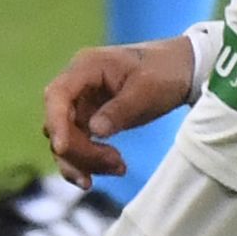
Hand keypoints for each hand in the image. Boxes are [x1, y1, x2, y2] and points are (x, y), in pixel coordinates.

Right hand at [43, 34, 196, 182]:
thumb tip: (94, 130)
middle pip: (59, 122)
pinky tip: (115, 168)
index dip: (55, 122)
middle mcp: (78, 84)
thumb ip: (120, 110)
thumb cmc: (164, 72)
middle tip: (115, 163)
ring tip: (119, 168)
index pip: (57, 95)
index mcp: (87, 67)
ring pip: (66, 138)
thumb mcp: (146, 90)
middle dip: (79, 150)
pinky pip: (79, 143)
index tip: (62, 148)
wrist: (181, 70)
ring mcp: (82, 102)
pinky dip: (91, 160)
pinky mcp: (90, 118)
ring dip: (85, 160)